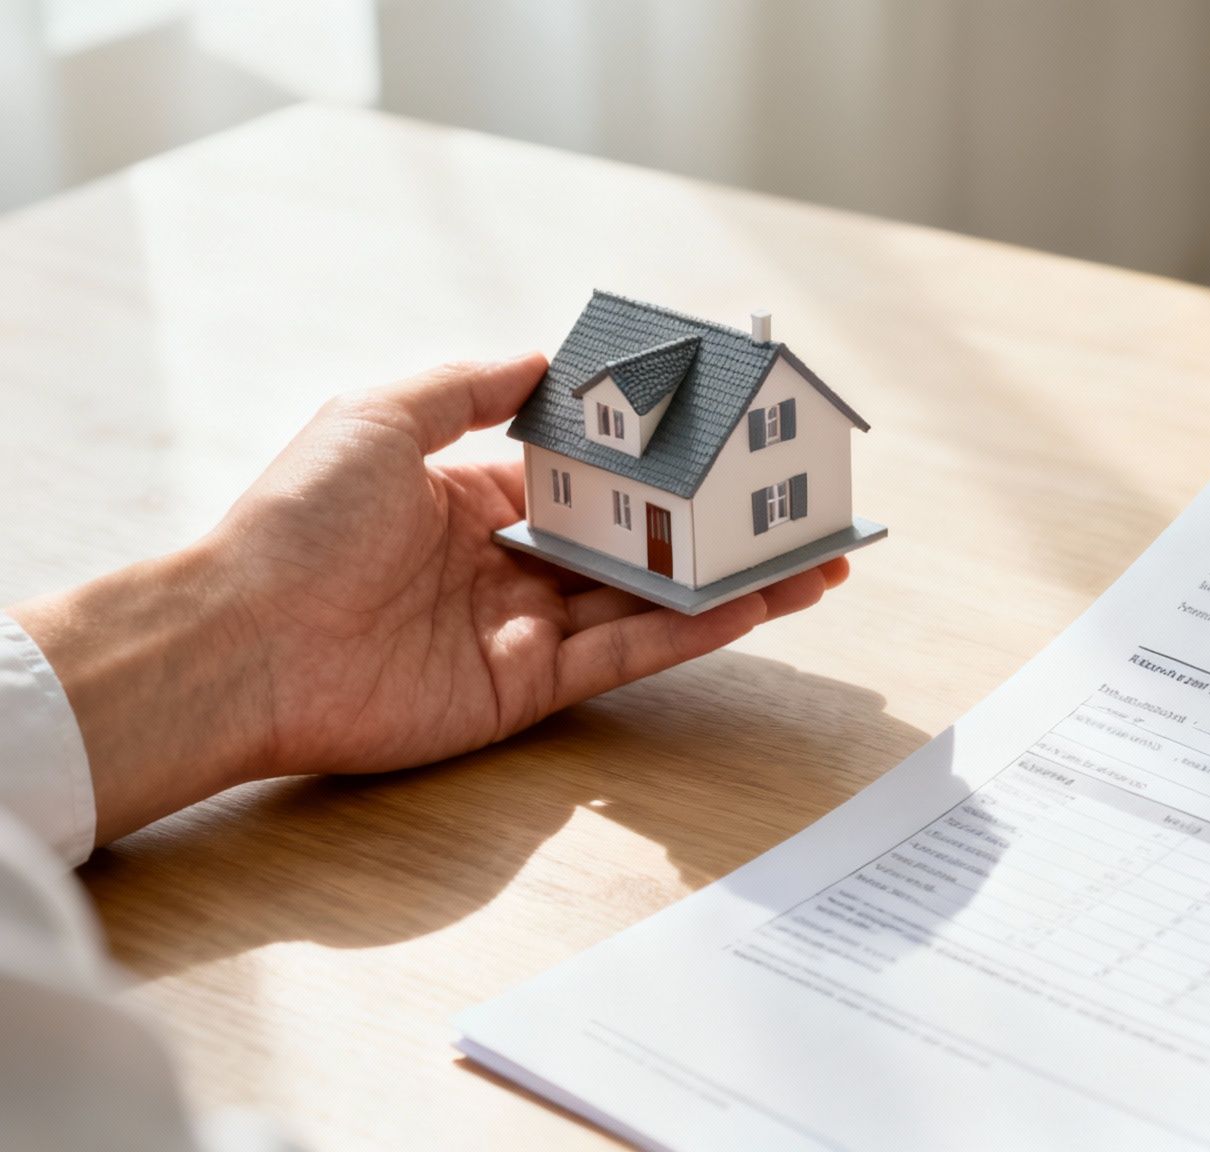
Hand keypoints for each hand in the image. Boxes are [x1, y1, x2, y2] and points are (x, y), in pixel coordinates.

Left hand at [13, 356, 848, 844]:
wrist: (241, 639)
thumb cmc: (295, 521)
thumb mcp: (380, 416)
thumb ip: (470, 388)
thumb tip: (548, 360)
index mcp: (466, 501)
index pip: (583, 480)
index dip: (654, 464)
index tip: (721, 445)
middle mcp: (502, 567)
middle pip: (634, 548)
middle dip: (715, 533)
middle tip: (793, 515)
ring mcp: (519, 632)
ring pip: (647, 605)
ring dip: (730, 585)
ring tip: (810, 567)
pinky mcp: (525, 691)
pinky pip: (625, 657)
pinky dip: (690, 633)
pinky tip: (752, 608)